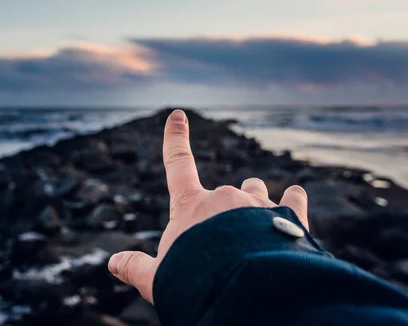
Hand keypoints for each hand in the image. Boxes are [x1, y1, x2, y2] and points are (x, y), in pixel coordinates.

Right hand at [107, 109, 308, 303]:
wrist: (243, 293)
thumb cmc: (195, 283)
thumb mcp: (157, 280)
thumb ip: (137, 267)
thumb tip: (113, 263)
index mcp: (191, 206)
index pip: (178, 165)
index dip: (175, 139)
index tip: (177, 115)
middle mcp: (225, 198)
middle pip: (224, 191)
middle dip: (221, 210)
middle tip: (221, 245)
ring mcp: (257, 205)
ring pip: (256, 191)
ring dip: (254, 202)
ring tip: (254, 231)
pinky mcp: (288, 217)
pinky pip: (294, 199)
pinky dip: (293, 201)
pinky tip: (293, 203)